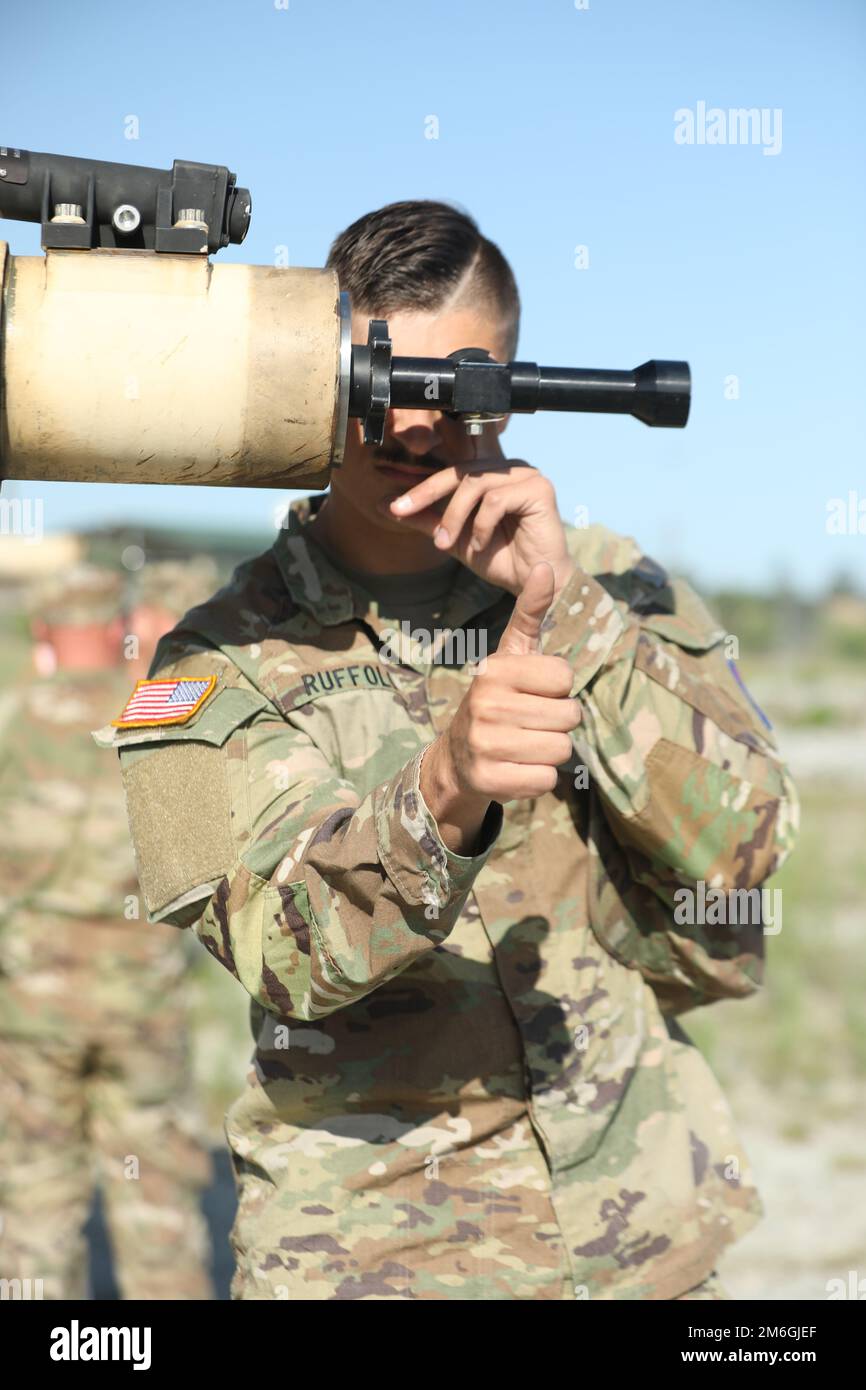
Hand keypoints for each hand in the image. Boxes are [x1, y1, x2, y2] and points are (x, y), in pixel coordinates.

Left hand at [377, 433, 574, 598]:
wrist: (533, 586)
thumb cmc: (501, 559)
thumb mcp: (455, 538)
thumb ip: (427, 520)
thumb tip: (387, 505)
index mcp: (492, 474)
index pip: (451, 472)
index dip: (421, 487)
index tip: (394, 507)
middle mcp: (510, 468)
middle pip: (461, 473)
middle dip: (429, 495)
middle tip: (404, 514)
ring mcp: (527, 475)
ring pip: (476, 484)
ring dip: (454, 515)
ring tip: (447, 543)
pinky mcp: (540, 488)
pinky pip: (497, 499)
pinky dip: (482, 524)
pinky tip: (481, 544)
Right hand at [420, 563, 580, 850]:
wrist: (459, 756)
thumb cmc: (499, 699)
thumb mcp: (512, 655)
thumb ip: (530, 613)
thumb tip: (546, 565)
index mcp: (496, 669)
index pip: (565, 677)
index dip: (557, 688)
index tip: (533, 692)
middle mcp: (486, 703)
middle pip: (569, 716)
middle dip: (557, 723)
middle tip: (529, 723)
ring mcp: (485, 743)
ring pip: (562, 750)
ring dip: (551, 751)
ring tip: (524, 745)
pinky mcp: (488, 779)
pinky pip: (547, 780)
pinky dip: (539, 779)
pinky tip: (517, 768)